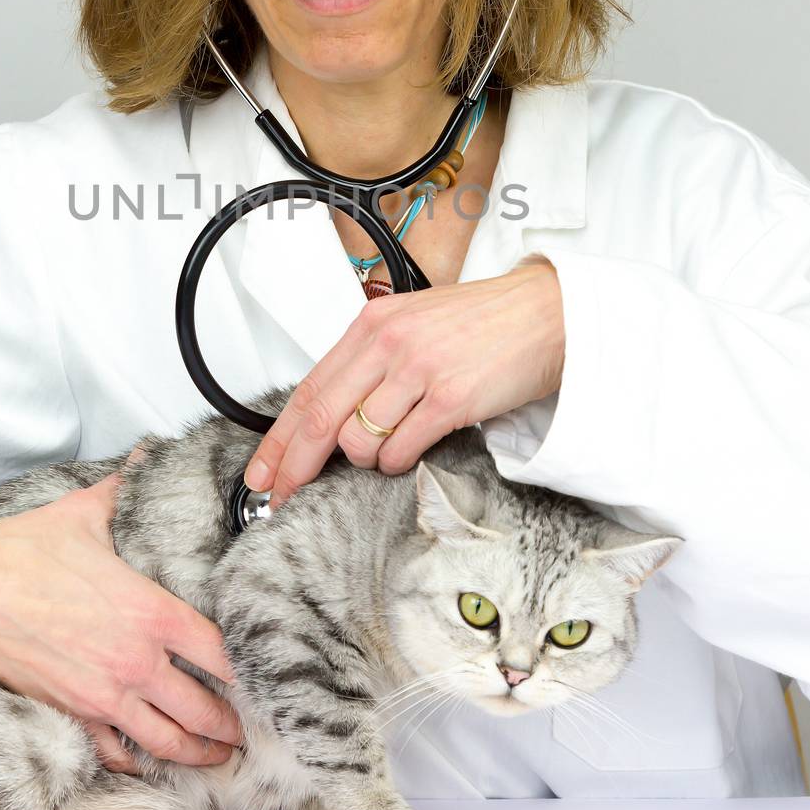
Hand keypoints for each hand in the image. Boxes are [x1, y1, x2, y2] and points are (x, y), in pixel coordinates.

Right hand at [0, 457, 242, 773]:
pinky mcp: (70, 714)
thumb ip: (127, 486)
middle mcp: (135, 661)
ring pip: (166, 741)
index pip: (220, 651)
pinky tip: (152, 762)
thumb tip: (149, 452)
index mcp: (150, 612)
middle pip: (203, 709)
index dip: (247, 669)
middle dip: (230, 725)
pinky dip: (138, 762)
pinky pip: (115, 753)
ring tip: (218, 756)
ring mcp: (103, 695)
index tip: (262, 675)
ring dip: (198, 753)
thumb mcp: (85, 512)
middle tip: (250, 731)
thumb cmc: (22, 550)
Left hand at [243, 257, 564, 507]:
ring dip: (363, 461)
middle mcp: (388, 343)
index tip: (263, 469)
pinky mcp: (450, 398)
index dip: (279, 438)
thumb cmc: (485, 322)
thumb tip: (333, 410)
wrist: (546, 314)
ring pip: (358, 441)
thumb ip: (372, 358)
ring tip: (384, 453)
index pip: (308, 388)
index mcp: (372, 323)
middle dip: (294, 466)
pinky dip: (396, 464)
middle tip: (280, 495)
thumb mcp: (413, 323)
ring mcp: (418, 371)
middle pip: (320, 418)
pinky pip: (401, 450)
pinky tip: (407, 454)